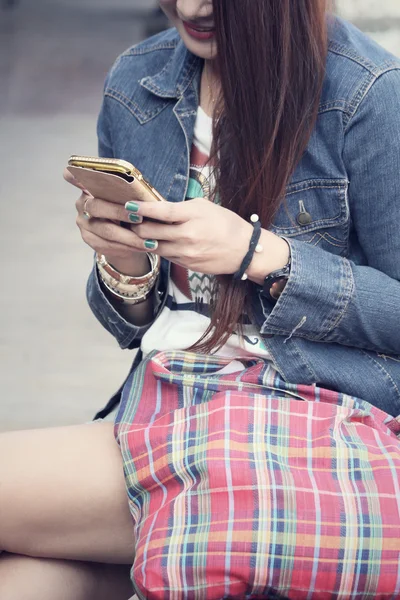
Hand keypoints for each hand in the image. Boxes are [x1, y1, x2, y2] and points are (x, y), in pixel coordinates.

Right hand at [63, 169, 148, 275]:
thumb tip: (139, 189)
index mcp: (90, 187)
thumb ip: (127, 192)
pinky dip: (128, 247)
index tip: (73, 172)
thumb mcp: (130, 199)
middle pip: (97, 207)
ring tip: (150, 241)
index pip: (76, 178)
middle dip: (119, 212)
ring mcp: (83, 223)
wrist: (126, 237)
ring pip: (106, 231)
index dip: (74, 176)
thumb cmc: (129, 211)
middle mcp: (82, 204)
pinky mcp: (89, 240)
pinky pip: (108, 245)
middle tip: (140, 218)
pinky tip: (143, 247)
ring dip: (130, 237)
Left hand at [128, 197, 288, 278]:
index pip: (161, 212)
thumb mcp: (205, 207)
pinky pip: (165, 256)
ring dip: (144, 239)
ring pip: (154, 246)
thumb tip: (158, 207)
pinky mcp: (186, 264)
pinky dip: (159, 248)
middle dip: (137, 226)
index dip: (142, 209)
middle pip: (151, 232)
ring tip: (139, 231)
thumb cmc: (226, 224)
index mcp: (193, 216)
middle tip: (130, 220)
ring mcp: (186, 252)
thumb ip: (181, 207)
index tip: (128, 205)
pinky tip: (157, 242)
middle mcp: (187, 235)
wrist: (244, 250)